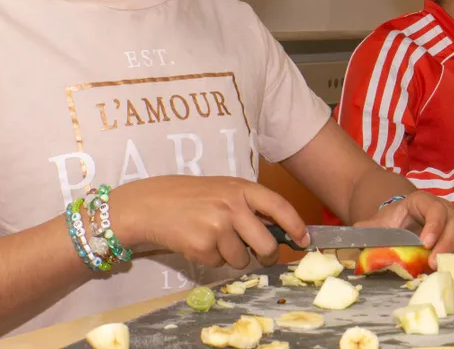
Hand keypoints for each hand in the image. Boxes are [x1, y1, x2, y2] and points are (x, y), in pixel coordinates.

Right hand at [109, 176, 308, 268]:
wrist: (150, 204)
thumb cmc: (190, 196)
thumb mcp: (223, 190)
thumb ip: (249, 206)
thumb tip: (281, 231)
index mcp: (241, 188)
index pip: (279, 207)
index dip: (296, 226)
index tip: (303, 240)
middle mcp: (232, 206)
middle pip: (266, 245)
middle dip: (267, 256)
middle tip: (262, 256)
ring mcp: (218, 227)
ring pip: (242, 260)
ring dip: (232, 257)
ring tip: (213, 238)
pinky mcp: (202, 247)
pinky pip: (220, 264)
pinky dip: (211, 259)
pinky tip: (198, 242)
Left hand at [352, 191, 453, 267]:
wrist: (402, 223)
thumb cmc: (391, 225)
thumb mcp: (377, 225)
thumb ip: (366, 229)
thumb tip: (352, 235)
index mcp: (422, 202)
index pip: (434, 208)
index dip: (433, 225)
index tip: (425, 243)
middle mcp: (445, 209)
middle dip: (448, 243)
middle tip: (436, 263)